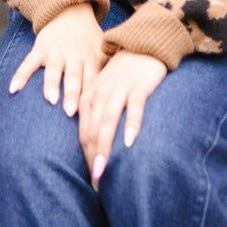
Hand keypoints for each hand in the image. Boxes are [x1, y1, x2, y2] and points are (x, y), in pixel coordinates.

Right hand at [9, 2, 105, 115]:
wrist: (70, 10)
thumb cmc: (88, 37)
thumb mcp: (101, 49)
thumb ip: (107, 69)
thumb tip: (118, 95)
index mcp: (91, 59)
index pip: (92, 80)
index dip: (92, 96)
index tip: (92, 114)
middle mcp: (74, 56)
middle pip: (74, 77)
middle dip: (73, 94)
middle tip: (71, 112)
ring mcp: (56, 52)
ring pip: (54, 70)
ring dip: (52, 84)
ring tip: (50, 99)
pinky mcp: (40, 48)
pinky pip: (29, 62)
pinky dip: (21, 75)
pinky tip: (13, 89)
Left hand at [78, 49, 167, 184]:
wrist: (143, 45)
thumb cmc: (123, 74)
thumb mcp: (105, 90)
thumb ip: (98, 113)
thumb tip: (97, 146)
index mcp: (90, 96)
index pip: (84, 132)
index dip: (85, 156)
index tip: (91, 178)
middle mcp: (101, 94)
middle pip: (93, 130)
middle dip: (93, 156)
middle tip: (96, 181)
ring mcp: (119, 90)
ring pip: (108, 121)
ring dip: (105, 146)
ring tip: (104, 168)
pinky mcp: (138, 87)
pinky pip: (134, 108)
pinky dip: (131, 125)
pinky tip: (130, 142)